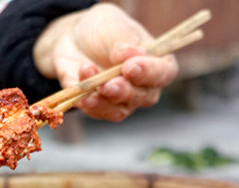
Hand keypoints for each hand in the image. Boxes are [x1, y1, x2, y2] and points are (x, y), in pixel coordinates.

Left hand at [34, 3, 177, 121]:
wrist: (75, 38)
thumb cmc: (103, 29)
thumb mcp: (113, 25)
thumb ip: (122, 41)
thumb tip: (131, 54)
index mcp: (156, 62)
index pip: (163, 73)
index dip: (148, 73)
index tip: (130, 67)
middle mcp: (143, 87)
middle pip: (142, 97)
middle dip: (123, 91)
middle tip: (108, 84)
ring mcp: (121, 101)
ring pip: (118, 111)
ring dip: (103, 100)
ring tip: (88, 79)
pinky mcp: (99, 107)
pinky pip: (95, 112)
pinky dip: (87, 103)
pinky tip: (80, 92)